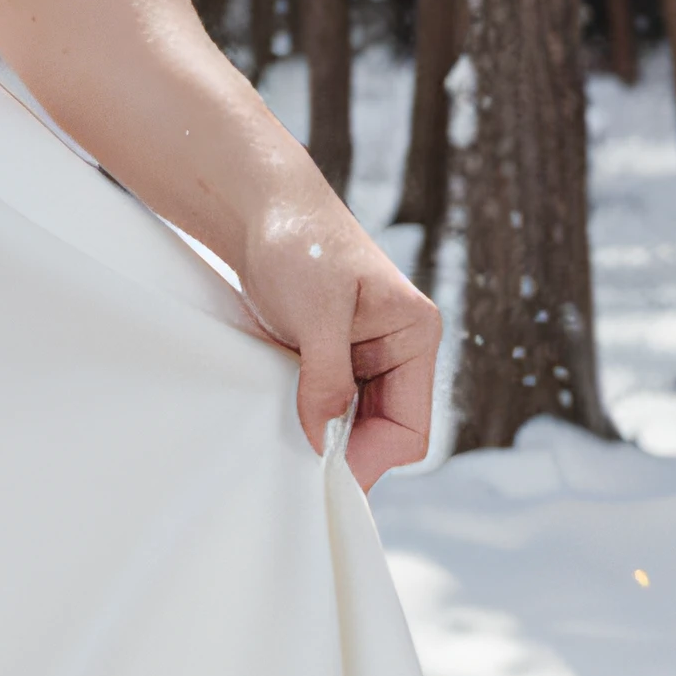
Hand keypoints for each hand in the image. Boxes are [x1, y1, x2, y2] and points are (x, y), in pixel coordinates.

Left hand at [236, 183, 439, 493]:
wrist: (260, 207)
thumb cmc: (298, 241)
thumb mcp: (316, 311)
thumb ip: (327, 377)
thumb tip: (324, 441)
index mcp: (416, 335)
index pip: (409, 429)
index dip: (369, 455)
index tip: (321, 469)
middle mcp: (399, 351)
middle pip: (385, 434)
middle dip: (346, 450)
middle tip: (297, 463)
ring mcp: (366, 357)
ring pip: (356, 426)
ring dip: (324, 435)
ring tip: (286, 430)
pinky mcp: (334, 358)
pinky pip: (330, 407)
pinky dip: (308, 417)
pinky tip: (283, 414)